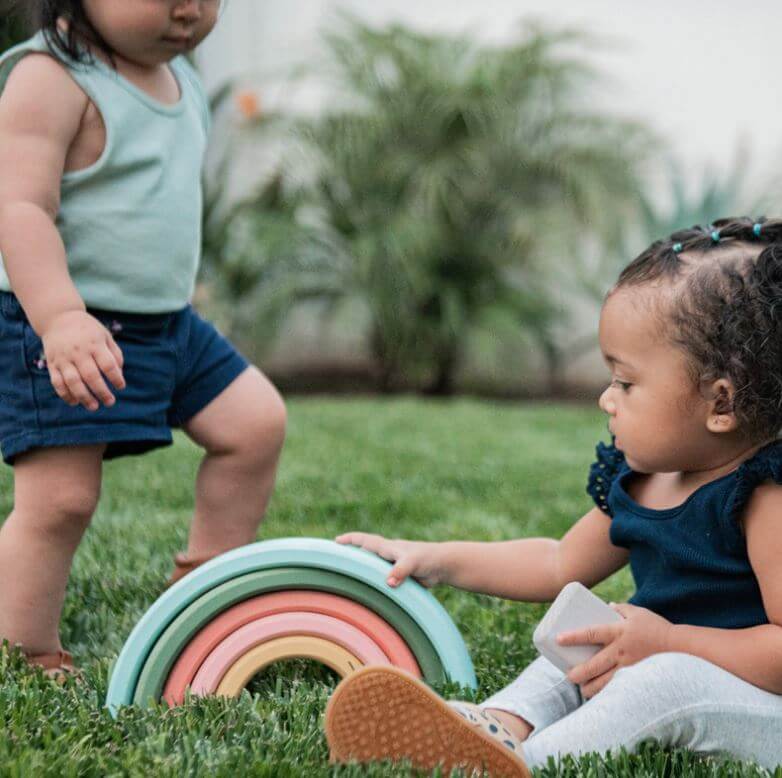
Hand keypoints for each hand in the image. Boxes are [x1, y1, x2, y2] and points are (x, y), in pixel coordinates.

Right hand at [41, 310, 124, 410]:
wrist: (58, 318)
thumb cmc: (88, 330)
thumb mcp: (105, 336)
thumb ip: (114, 354)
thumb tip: (119, 375)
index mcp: (95, 344)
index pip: (108, 365)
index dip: (116, 378)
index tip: (121, 387)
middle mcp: (78, 352)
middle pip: (91, 376)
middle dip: (102, 392)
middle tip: (110, 402)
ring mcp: (63, 358)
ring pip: (73, 382)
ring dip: (84, 397)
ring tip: (94, 406)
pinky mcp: (52, 363)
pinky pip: (57, 382)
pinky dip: (65, 394)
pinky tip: (75, 402)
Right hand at [335, 532, 447, 587]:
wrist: (443, 566)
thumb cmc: (428, 558)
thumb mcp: (413, 562)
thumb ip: (401, 570)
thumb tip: (388, 582)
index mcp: (388, 548)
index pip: (365, 541)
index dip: (351, 540)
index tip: (336, 541)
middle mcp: (388, 555)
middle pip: (366, 551)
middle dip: (352, 552)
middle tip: (335, 556)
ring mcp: (393, 565)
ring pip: (372, 565)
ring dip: (362, 568)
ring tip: (347, 574)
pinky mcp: (399, 576)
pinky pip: (382, 578)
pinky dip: (374, 581)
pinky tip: (369, 590)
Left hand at [556, 603, 672, 698]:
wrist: (682, 648)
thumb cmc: (657, 627)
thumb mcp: (638, 612)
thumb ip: (621, 608)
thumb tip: (607, 605)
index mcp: (618, 632)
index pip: (591, 633)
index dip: (574, 636)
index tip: (559, 639)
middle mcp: (621, 651)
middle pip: (594, 665)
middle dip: (579, 673)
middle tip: (569, 676)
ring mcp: (630, 668)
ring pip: (606, 682)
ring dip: (591, 688)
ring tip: (582, 690)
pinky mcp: (638, 679)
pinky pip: (620, 689)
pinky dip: (609, 694)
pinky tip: (601, 698)